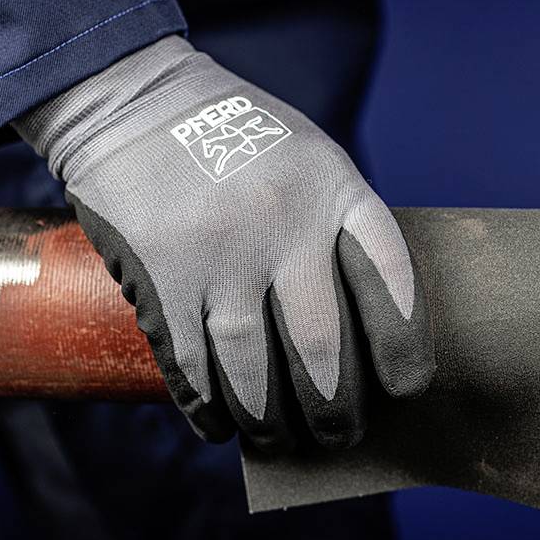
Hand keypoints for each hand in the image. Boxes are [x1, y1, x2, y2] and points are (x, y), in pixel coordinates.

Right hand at [14, 36, 435, 451]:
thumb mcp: (311, 158)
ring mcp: (218, 252)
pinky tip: (221, 425)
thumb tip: (360, 332)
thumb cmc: (238, 139)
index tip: (406, 388)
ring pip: (252, 371)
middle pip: (321, 348)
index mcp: (333, 189)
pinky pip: (190, 366)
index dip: (405, 347)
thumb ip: (338, 227)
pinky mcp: (159, 275)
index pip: (391, 282)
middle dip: (334, 411)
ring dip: (268, 422)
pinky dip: (208, 407)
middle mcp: (282, 223)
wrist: (133, 99)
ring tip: (279, 440)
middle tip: (339, 435)